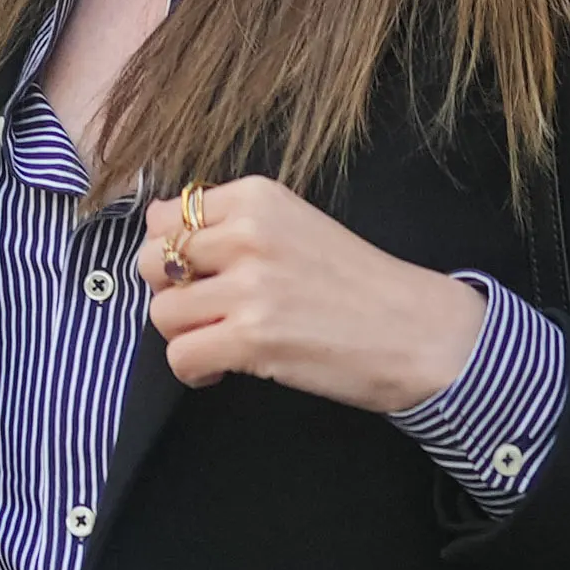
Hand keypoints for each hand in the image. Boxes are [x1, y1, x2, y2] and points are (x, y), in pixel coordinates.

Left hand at [136, 176, 492, 418]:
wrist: (418, 332)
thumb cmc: (362, 286)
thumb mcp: (297, 227)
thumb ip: (236, 225)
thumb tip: (162, 234)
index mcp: (258, 198)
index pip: (166, 217)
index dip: (172, 253)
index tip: (200, 276)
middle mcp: (249, 234)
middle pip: (152, 262)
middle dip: (169, 294)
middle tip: (205, 312)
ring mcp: (250, 287)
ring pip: (161, 312)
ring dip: (183, 336)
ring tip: (218, 343)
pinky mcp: (253, 339)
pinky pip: (180, 356)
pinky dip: (193, 371)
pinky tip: (221, 370)